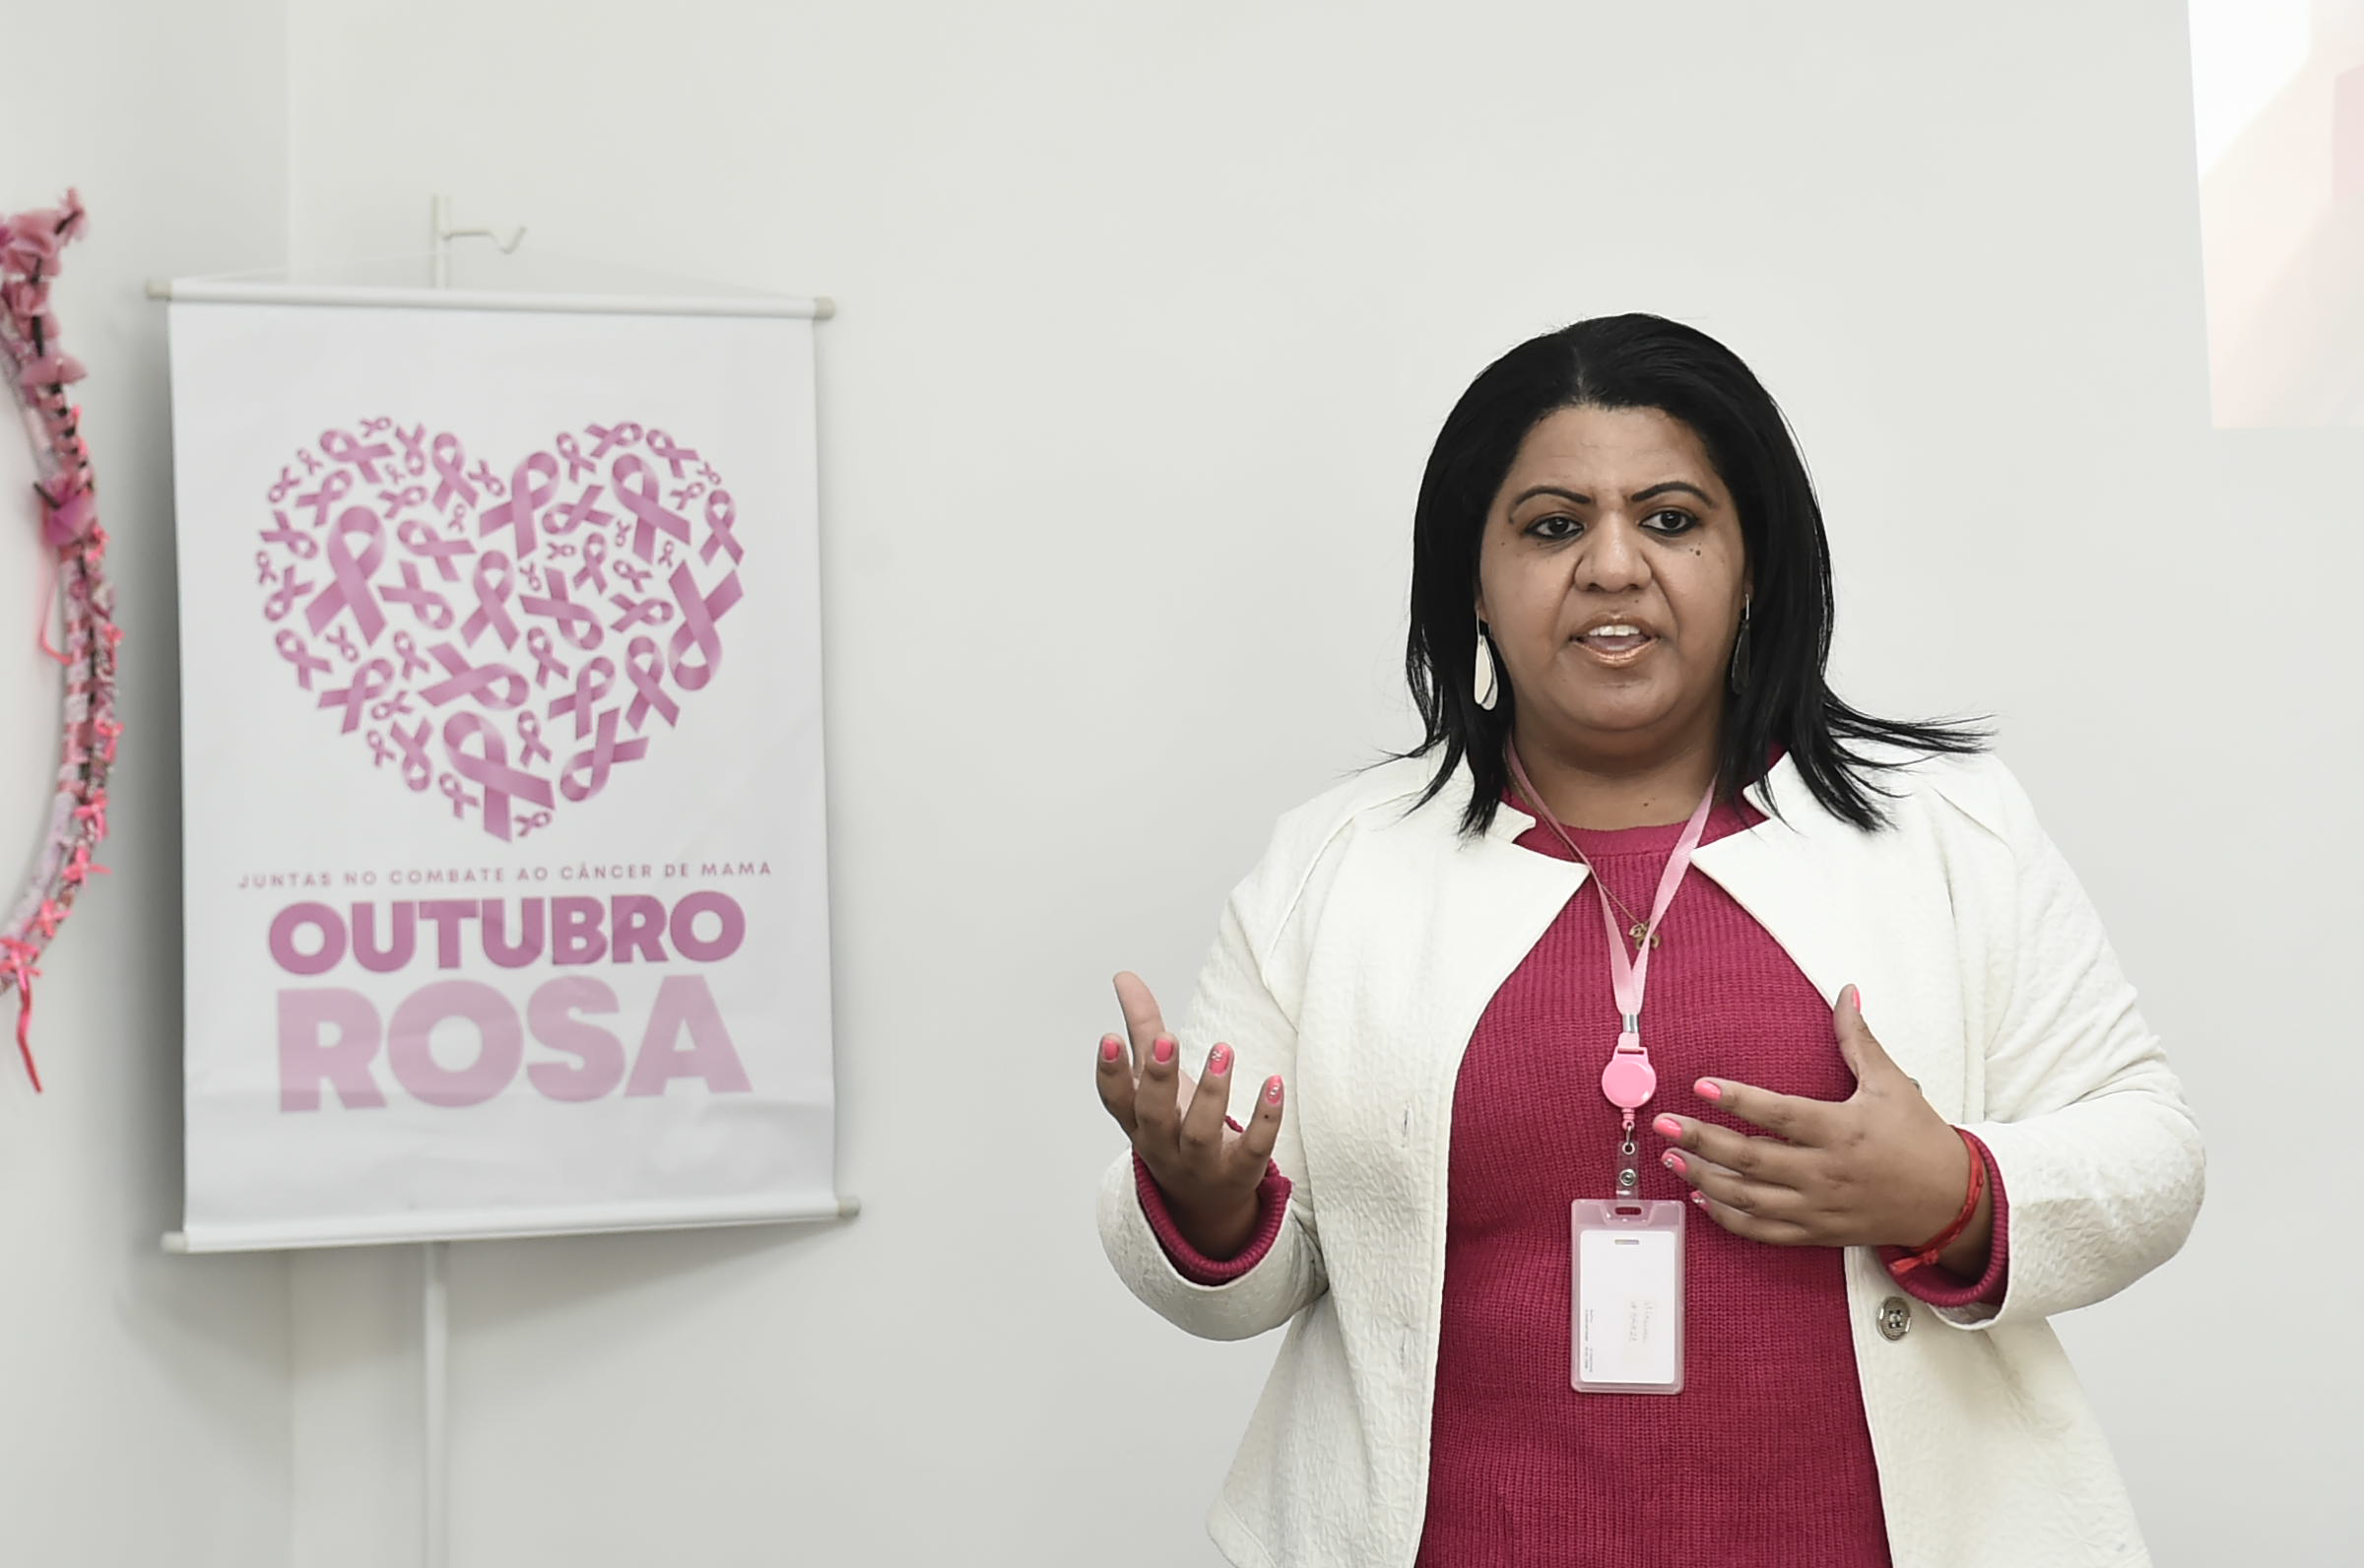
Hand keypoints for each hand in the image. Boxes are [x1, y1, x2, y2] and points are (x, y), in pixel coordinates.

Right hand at [1093, 969, 1284, 1257]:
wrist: (1204, 1201)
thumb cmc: (1176, 1127)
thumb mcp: (1156, 1082)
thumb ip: (1143, 1028)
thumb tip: (1124, 976)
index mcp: (1138, 1121)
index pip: (1116, 1100)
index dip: (1110, 1072)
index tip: (1110, 1037)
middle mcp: (1164, 1146)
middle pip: (1154, 1116)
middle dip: (1158, 1080)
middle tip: (1167, 1041)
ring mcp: (1201, 1164)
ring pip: (1201, 1134)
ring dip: (1212, 1093)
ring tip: (1224, 1050)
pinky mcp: (1241, 1172)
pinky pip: (1254, 1148)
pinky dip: (1265, 1118)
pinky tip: (1274, 1083)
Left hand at [1652, 985, 1984, 1262]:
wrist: (1952, 1202)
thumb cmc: (1920, 1139)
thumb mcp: (1892, 1083)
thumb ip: (1858, 1040)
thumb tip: (1846, 992)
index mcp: (1841, 1130)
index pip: (1780, 1115)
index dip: (1739, 1101)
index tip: (1701, 1086)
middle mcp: (1825, 1172)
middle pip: (1751, 1159)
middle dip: (1701, 1141)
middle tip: (1664, 1125)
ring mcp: (1818, 1207)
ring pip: (1749, 1199)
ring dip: (1705, 1180)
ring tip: (1671, 1160)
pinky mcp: (1818, 1233)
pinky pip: (1764, 1231)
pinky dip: (1729, 1218)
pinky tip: (1702, 1198)